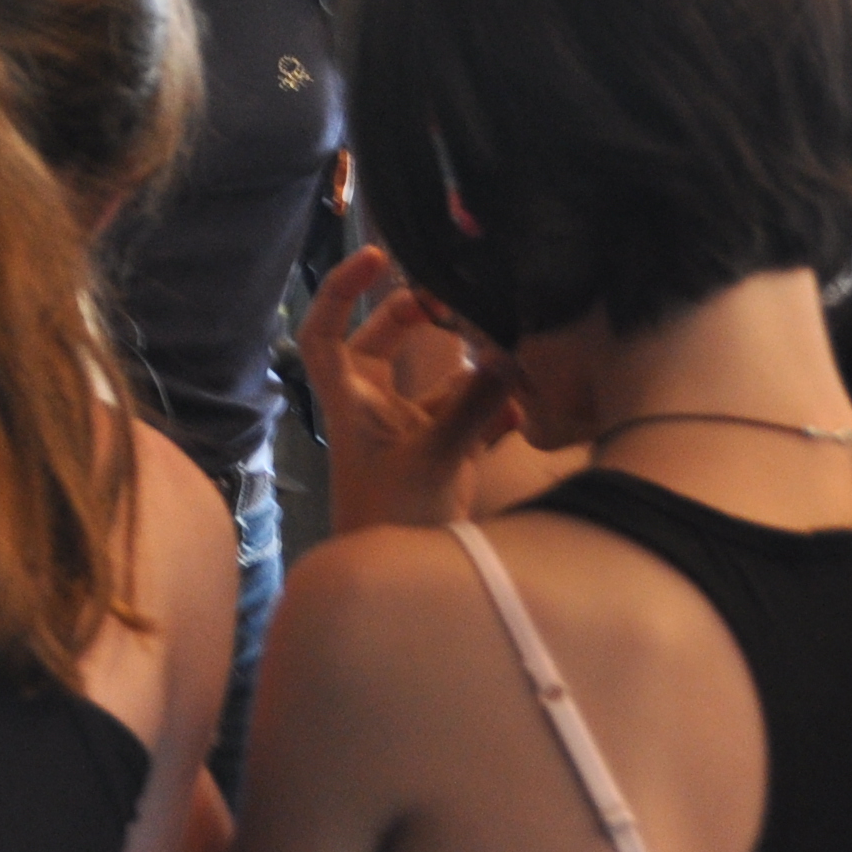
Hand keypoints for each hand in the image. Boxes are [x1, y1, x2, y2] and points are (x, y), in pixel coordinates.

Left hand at [298, 246, 521, 532]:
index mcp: (351, 403)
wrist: (399, 592)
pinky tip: (526, 404)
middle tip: (455, 297)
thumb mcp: (434, 459)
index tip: (377, 259)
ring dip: (473, 368)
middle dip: (418, 318)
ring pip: (438, 382)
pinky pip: (469, 417)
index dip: (341, 291)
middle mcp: (376, 411)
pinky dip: (496, 408)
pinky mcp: (443, 458)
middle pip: (384, 344)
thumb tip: (508, 355)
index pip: (326, 334)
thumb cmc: (393, 523)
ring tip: (511, 345)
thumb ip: (472, 406)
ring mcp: (410, 434)